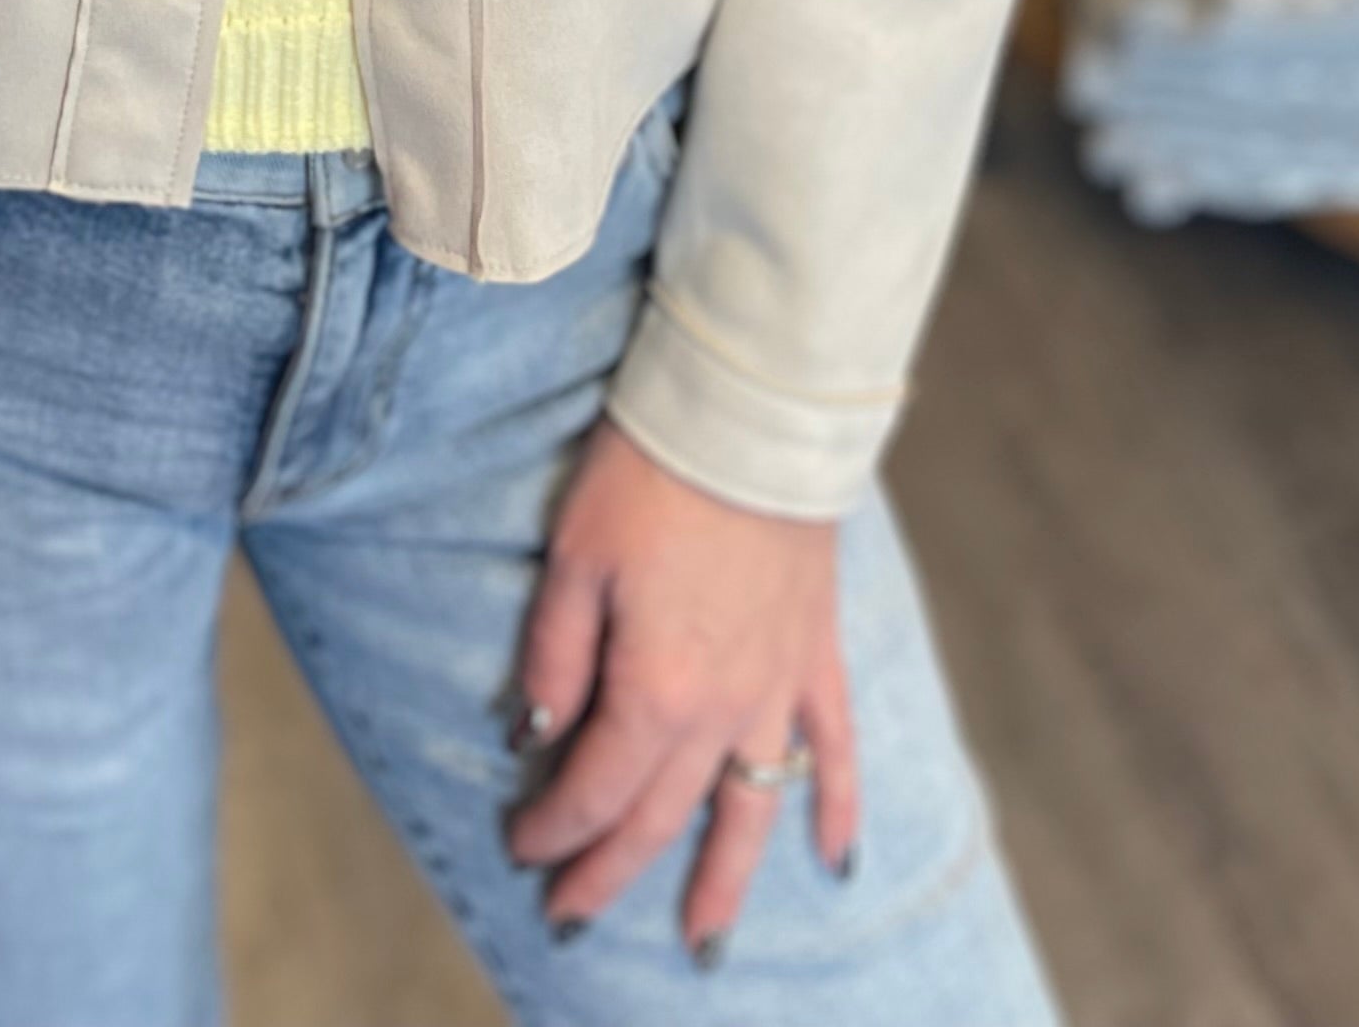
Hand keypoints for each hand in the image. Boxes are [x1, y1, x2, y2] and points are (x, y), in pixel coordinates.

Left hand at [503, 420, 857, 963]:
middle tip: (571, 915)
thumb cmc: (649, 474)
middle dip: (611, 869)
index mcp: (655, 689)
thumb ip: (556, 656)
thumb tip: (535, 733)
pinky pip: (833, 748)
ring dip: (724, 880)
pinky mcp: (817, 652)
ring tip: (702, 942)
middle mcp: (722, 708)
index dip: (556, 826)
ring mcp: (778, 686)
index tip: (522, 848)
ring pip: (750, 809)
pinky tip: (835, 858)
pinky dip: (836, 805)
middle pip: (662, 814)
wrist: (750, 416)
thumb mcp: (574, 558)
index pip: (597, 786)